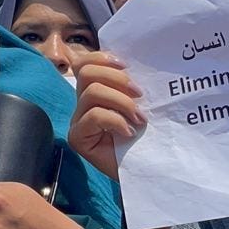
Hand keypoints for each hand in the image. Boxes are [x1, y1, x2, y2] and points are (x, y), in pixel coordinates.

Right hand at [66, 52, 168, 228]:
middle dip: (116, 79)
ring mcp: (78, 121)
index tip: (128, 66)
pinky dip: (115, 120)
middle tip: (140, 95)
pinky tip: (129, 132)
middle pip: (86, 72)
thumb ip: (132, 86)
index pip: (85, 63)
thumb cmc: (149, 137)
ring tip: (140, 118)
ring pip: (90, 93)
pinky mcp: (78, 138)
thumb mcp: (143, 104)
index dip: (103, 58)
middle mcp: (83, 103)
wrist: (150, 170)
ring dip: (121, 102)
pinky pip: (92, 117)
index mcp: (97, 90)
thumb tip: (138, 64)